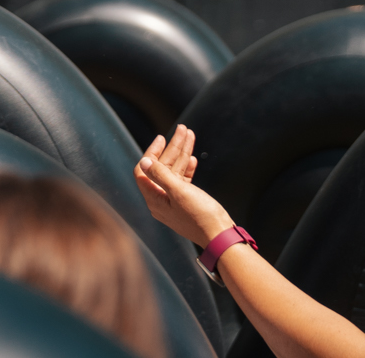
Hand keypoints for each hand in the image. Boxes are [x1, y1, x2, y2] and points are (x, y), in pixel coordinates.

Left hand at [135, 124, 234, 246]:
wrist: (220, 235)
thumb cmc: (200, 216)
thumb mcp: (179, 192)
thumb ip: (160, 175)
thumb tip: (144, 161)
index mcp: (155, 199)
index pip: (144, 171)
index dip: (152, 152)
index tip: (162, 138)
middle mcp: (161, 200)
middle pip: (162, 168)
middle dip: (172, 148)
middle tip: (182, 129)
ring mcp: (174, 202)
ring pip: (175, 172)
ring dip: (182, 153)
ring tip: (190, 134)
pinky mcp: (187, 202)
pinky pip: (183, 181)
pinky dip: (187, 168)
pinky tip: (193, 158)